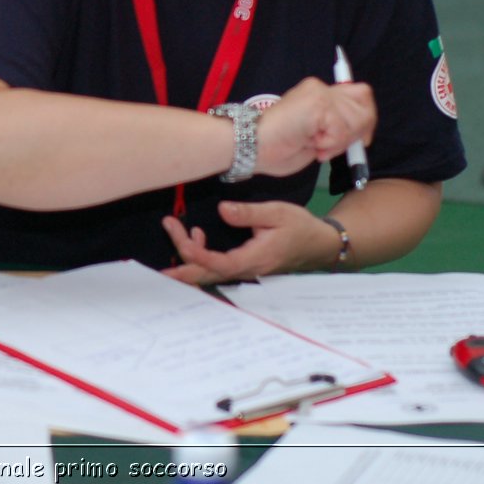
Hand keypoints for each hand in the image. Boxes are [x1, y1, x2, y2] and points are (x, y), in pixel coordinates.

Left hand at [160, 201, 338, 284]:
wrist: (320, 244)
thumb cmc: (300, 227)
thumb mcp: (276, 213)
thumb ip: (248, 213)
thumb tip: (222, 210)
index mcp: (254, 258)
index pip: (218, 263)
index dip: (196, 254)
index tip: (181, 240)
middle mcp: (247, 269)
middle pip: (208, 272)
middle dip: (183, 262)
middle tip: (163, 249)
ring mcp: (245, 269)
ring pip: (210, 270)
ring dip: (189, 255)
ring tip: (174, 229)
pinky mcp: (244, 265)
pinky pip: (217, 266)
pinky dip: (202, 253)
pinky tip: (197, 235)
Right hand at [253, 77, 373, 176]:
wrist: (249, 146)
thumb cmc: (276, 148)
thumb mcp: (315, 137)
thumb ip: (335, 129)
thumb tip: (360, 134)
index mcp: (318, 93)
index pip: (360, 95)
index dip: (366, 119)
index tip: (361, 141)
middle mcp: (320, 87)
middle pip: (364, 104)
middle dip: (358, 131)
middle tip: (333, 146)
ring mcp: (319, 94)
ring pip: (357, 118)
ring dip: (341, 141)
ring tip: (318, 147)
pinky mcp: (318, 105)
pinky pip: (341, 129)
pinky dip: (331, 144)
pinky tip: (313, 145)